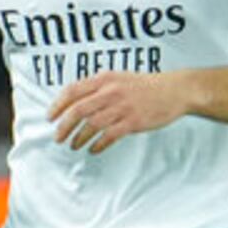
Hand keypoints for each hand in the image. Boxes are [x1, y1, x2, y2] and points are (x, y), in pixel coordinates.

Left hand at [48, 71, 192, 152]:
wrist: (176, 90)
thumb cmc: (147, 86)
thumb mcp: (119, 78)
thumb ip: (98, 87)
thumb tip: (76, 101)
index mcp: (104, 79)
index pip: (72, 91)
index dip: (57, 105)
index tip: (51, 117)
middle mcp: (111, 92)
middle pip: (78, 110)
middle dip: (64, 126)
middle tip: (58, 137)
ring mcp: (123, 107)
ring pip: (92, 125)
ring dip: (79, 138)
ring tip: (74, 145)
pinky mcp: (134, 122)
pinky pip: (109, 136)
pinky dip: (98, 145)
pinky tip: (93, 149)